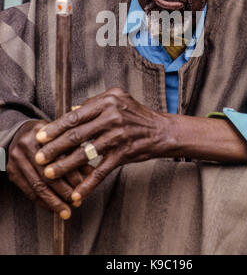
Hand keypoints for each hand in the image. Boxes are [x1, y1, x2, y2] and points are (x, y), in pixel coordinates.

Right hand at [7, 120, 84, 217]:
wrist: (21, 132)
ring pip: (37, 185)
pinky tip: (52, 208)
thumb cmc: (48, 137)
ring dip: (53, 202)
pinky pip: (27, 191)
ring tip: (65, 211)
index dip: (72, 174)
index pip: (60, 157)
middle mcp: (27, 144)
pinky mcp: (11, 170)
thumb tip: (92, 172)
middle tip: (76, 203)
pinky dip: (41, 202)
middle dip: (63, 191)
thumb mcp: (62, 139)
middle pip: (47, 173)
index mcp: (44, 134)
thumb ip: (75, 153)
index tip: (83, 186)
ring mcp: (17, 158)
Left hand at [35, 88, 174, 201]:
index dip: (55, 127)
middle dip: (54, 148)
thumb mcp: (118, 99)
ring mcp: (118, 136)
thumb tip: (70, 110)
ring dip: (65, 166)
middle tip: (39, 158)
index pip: (75, 116)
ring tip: (50, 174)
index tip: (40, 136)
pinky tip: (77, 193)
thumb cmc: (136, 115)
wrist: (162, 131)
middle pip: (76, 135)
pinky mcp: (124, 154)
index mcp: (107, 101)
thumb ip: (94, 104)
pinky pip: (102, 170)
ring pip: (85, 154)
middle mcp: (112, 117)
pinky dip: (89, 184)